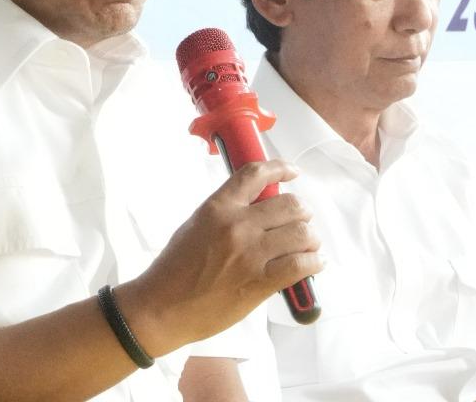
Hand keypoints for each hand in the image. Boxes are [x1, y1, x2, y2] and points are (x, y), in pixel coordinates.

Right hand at [121, 158, 322, 350]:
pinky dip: (313, 263)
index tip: (292, 172)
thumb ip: (226, 212)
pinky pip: (300, 265)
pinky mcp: (259, 282)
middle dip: (302, 212)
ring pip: (302, 233)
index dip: (281, 168)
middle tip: (302, 220)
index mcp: (218, 207)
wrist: (162, 307)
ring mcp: (250, 254)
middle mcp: (238, 225)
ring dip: (311, 239)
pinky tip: (313, 263)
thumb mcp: (196, 225)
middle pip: (290, 204)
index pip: (256, 174)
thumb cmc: (174, 269)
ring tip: (308, 244)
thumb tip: (257, 208)